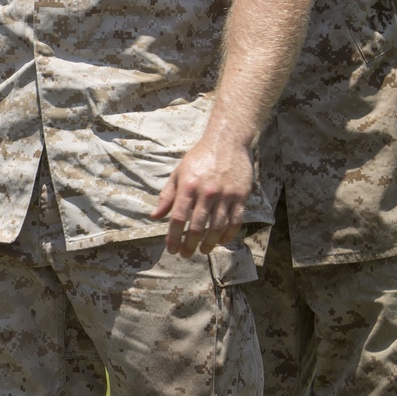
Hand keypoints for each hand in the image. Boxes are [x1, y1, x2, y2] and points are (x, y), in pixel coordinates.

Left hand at [151, 128, 253, 256]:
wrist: (227, 141)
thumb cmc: (199, 157)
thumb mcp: (179, 172)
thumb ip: (167, 195)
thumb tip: (155, 216)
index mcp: (188, 186)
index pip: (178, 218)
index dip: (174, 237)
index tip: (171, 249)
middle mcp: (207, 192)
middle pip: (197, 226)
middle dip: (189, 244)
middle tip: (185, 254)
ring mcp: (226, 195)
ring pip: (217, 227)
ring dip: (209, 243)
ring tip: (203, 250)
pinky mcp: (241, 196)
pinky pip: (235, 221)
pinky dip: (228, 234)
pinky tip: (221, 241)